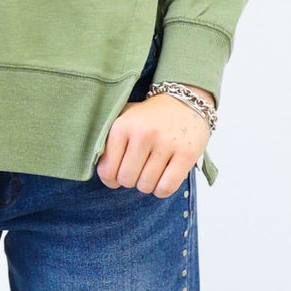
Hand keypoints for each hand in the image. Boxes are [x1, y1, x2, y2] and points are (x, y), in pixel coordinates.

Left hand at [95, 85, 213, 195]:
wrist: (185, 101)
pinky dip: (162, 190)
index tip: (118, 175)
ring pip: (146, 186)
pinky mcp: (186, 154)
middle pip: (126, 180)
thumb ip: (108, 143)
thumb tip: (104, 173)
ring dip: (148, 185)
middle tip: (139, 170)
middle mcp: (142, 134)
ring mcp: (165, 143)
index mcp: (122, 126)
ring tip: (153, 171)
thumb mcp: (124, 120)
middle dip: (131, 180)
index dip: (111, 180)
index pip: (107, 171)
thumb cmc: (151, 117)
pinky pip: (166, 188)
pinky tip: (164, 179)